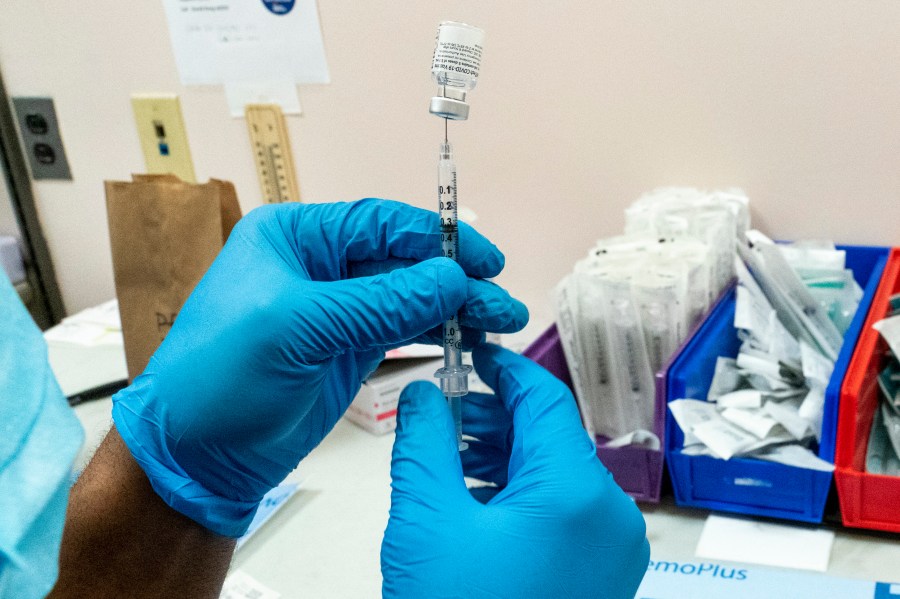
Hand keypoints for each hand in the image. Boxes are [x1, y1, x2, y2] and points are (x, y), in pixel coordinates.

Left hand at [112, 199, 527, 536]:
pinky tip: (470, 338)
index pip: (379, 223)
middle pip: (403, 259)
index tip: (484, 260)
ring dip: (455, 307)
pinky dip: (438, 332)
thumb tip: (452, 278)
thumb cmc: (221, 377)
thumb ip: (379, 302)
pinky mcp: (350, 349)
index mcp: (296, 237)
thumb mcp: (297, 328)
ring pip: (410, 296)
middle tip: (501, 302)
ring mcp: (338, 309)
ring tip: (501, 323)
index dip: (436, 238)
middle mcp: (319, 265)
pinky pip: (404, 329)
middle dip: (455, 278)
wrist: (196, 455)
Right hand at [382, 343, 648, 597]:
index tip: (468, 350)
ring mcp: (612, 549)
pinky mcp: (601, 575)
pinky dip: (521, 494)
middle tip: (442, 412)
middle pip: (551, 435)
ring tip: (449, 457)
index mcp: (574, 491)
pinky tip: (474, 501)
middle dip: (495, 417)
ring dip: (504, 455)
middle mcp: (609, 514)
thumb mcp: (426, 522)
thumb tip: (424, 392)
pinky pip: (563, 511)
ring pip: (557, 473)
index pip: (544, 398)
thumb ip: (422, 441)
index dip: (503, 367)